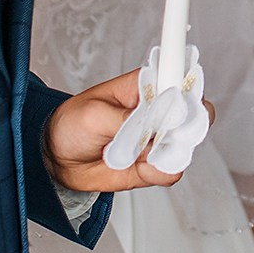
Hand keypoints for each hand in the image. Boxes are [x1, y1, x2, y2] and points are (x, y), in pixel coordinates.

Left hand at [46, 69, 190, 193]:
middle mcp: (158, 111)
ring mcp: (158, 138)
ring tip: (139, 153)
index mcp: (146, 86)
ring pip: (186, 146)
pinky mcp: (155, 163)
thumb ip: (126, 119)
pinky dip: (158, 172)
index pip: (181, 80)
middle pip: (195, 114)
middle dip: (183, 129)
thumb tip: (152, 124)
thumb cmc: (72, 125)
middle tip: (159, 136)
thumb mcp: (93, 115)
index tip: (176, 109)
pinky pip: (172, 170)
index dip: (186, 94)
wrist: (58, 159)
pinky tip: (138, 166)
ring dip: (166, 154)